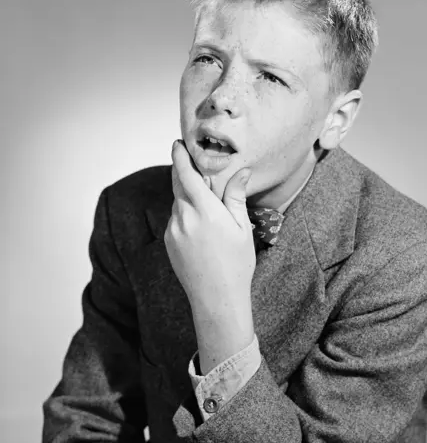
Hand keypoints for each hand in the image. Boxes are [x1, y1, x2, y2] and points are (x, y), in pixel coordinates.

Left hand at [164, 140, 255, 372]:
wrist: (216, 299)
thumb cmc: (235, 264)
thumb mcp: (242, 228)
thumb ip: (236, 196)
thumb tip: (241, 172)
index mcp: (204, 210)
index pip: (186, 174)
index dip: (180, 156)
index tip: (177, 143)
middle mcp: (184, 217)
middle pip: (178, 185)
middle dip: (183, 172)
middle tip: (192, 163)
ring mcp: (173, 231)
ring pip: (177, 203)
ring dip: (187, 195)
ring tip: (205, 202)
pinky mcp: (169, 243)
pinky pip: (175, 219)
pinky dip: (185, 213)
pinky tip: (201, 225)